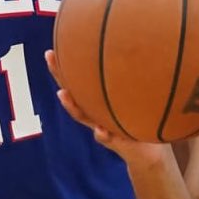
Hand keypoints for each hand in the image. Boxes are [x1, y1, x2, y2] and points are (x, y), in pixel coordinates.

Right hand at [44, 50, 170, 170]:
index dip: (65, 65)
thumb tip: (141, 48)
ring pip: (82, 115)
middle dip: (60, 74)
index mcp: (98, 100)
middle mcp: (95, 112)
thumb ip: (133, 82)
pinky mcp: (114, 142)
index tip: (52, 48)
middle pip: (72, 92)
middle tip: (49, 56)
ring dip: (72, 106)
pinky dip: (102, 134)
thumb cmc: (142, 119)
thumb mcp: (137, 98)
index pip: (79, 80)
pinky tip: (100, 130)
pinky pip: (105, 137)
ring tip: (62, 94)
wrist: (149, 151)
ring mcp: (101, 126)